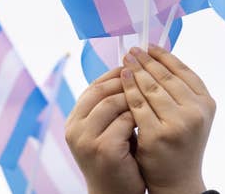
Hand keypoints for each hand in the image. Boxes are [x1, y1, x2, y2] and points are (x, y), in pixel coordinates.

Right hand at [65, 67, 144, 193]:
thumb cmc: (118, 158)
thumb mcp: (108, 129)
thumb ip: (111, 106)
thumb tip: (130, 70)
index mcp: (74, 120)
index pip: (93, 86)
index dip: (115, 74)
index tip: (136, 66)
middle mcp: (74, 128)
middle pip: (100, 91)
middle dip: (125, 80)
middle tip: (146, 75)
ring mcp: (86, 140)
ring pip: (111, 103)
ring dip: (133, 96)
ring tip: (150, 94)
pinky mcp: (103, 150)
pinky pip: (123, 121)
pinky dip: (138, 115)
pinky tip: (151, 115)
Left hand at [121, 45, 215, 193]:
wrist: (178, 180)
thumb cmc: (182, 143)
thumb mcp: (191, 114)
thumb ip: (182, 90)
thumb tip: (159, 57)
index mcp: (206, 102)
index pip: (183, 71)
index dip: (165, 56)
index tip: (150, 46)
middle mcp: (196, 111)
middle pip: (166, 78)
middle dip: (147, 61)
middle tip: (133, 50)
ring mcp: (177, 124)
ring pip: (151, 89)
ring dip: (137, 72)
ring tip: (126, 61)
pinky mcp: (157, 135)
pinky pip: (138, 106)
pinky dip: (129, 90)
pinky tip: (122, 80)